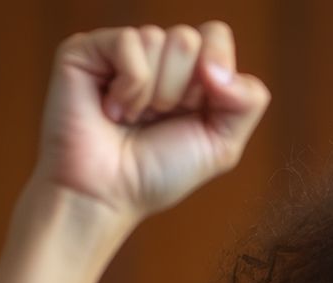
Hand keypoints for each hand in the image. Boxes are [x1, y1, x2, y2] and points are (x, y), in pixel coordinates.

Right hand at [34, 22, 270, 222]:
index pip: (214, 35)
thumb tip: (218, 67)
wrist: (106, 196)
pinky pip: (129, 42)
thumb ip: (248, 101)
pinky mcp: (85, 50)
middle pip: (188, 39)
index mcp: (187, 70)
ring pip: (158, 39)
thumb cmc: (156, 173)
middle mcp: (154, 55)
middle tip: (156, 118)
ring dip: (152, 94)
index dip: (212, 74)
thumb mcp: (222, 144)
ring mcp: (118, 50)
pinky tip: (111, 109)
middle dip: (180, 91)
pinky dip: (129, 86)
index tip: (192, 112)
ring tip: (132, 117)